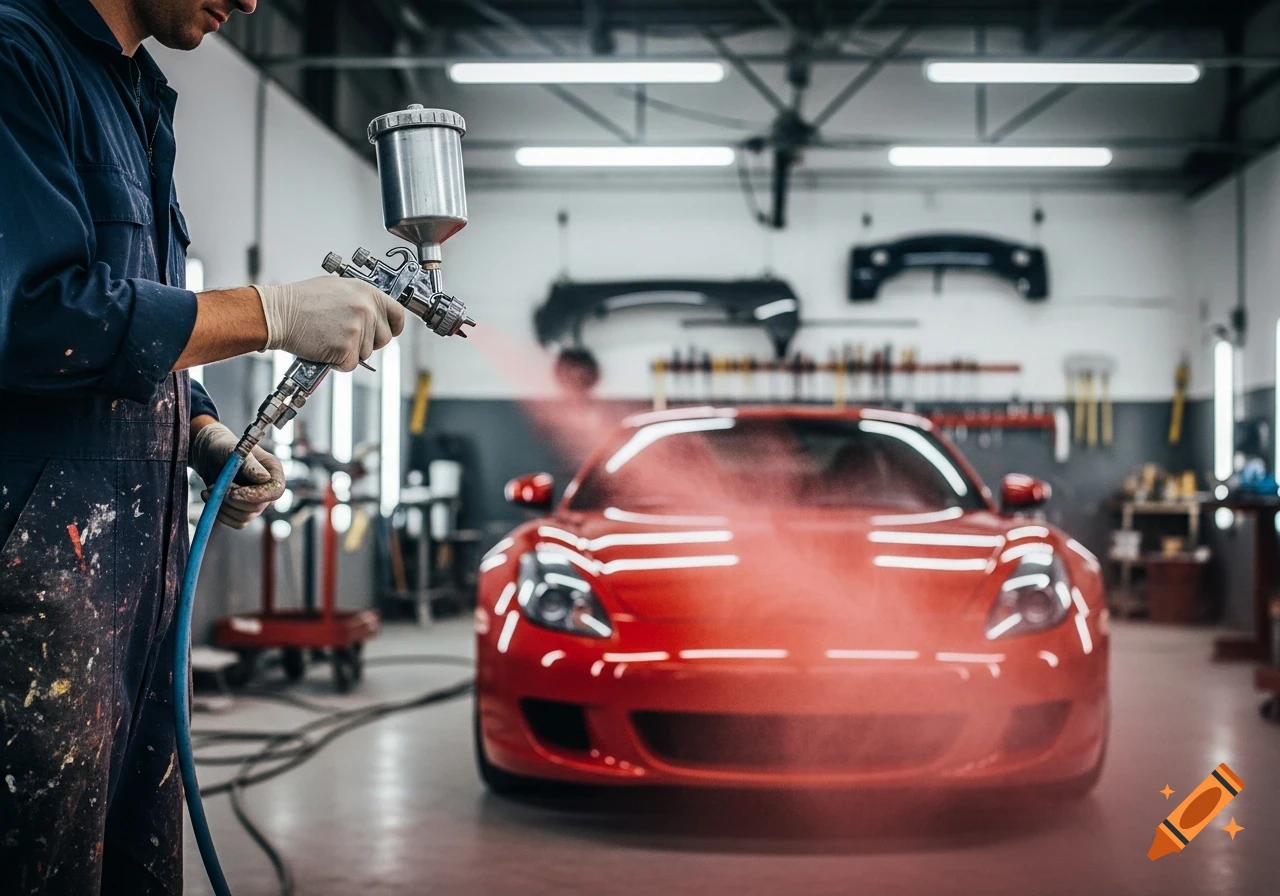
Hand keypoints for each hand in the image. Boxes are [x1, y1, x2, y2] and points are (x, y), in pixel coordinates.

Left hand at [189, 418, 285, 528]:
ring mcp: (257, 502)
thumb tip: (264, 478)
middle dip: (232, 500)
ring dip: (223, 507)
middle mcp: (268, 489)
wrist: (209, 454)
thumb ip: (250, 464)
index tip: (233, 494)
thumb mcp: (235, 452)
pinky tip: (211, 499)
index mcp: (273, 471)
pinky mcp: (244, 511)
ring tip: (207, 491)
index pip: (275, 491)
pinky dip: (221, 515)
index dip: (256, 496)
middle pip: (257, 507)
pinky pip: (237, 523)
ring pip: (245, 517)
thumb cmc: (224, 447)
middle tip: (212, 488)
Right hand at [253, 276, 405, 371]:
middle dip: (367, 343)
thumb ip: (359, 300)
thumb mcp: (337, 288)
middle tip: (345, 337)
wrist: (278, 314)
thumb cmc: (301, 301)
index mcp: (366, 292)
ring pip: (366, 354)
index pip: (397, 313)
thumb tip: (374, 314)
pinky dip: (338, 363)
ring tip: (329, 337)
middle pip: (383, 339)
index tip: (391, 332)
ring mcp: (358, 328)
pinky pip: (351, 364)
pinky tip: (324, 348)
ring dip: (349, 352)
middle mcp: (366, 308)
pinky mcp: (347, 347)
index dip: (394, 326)